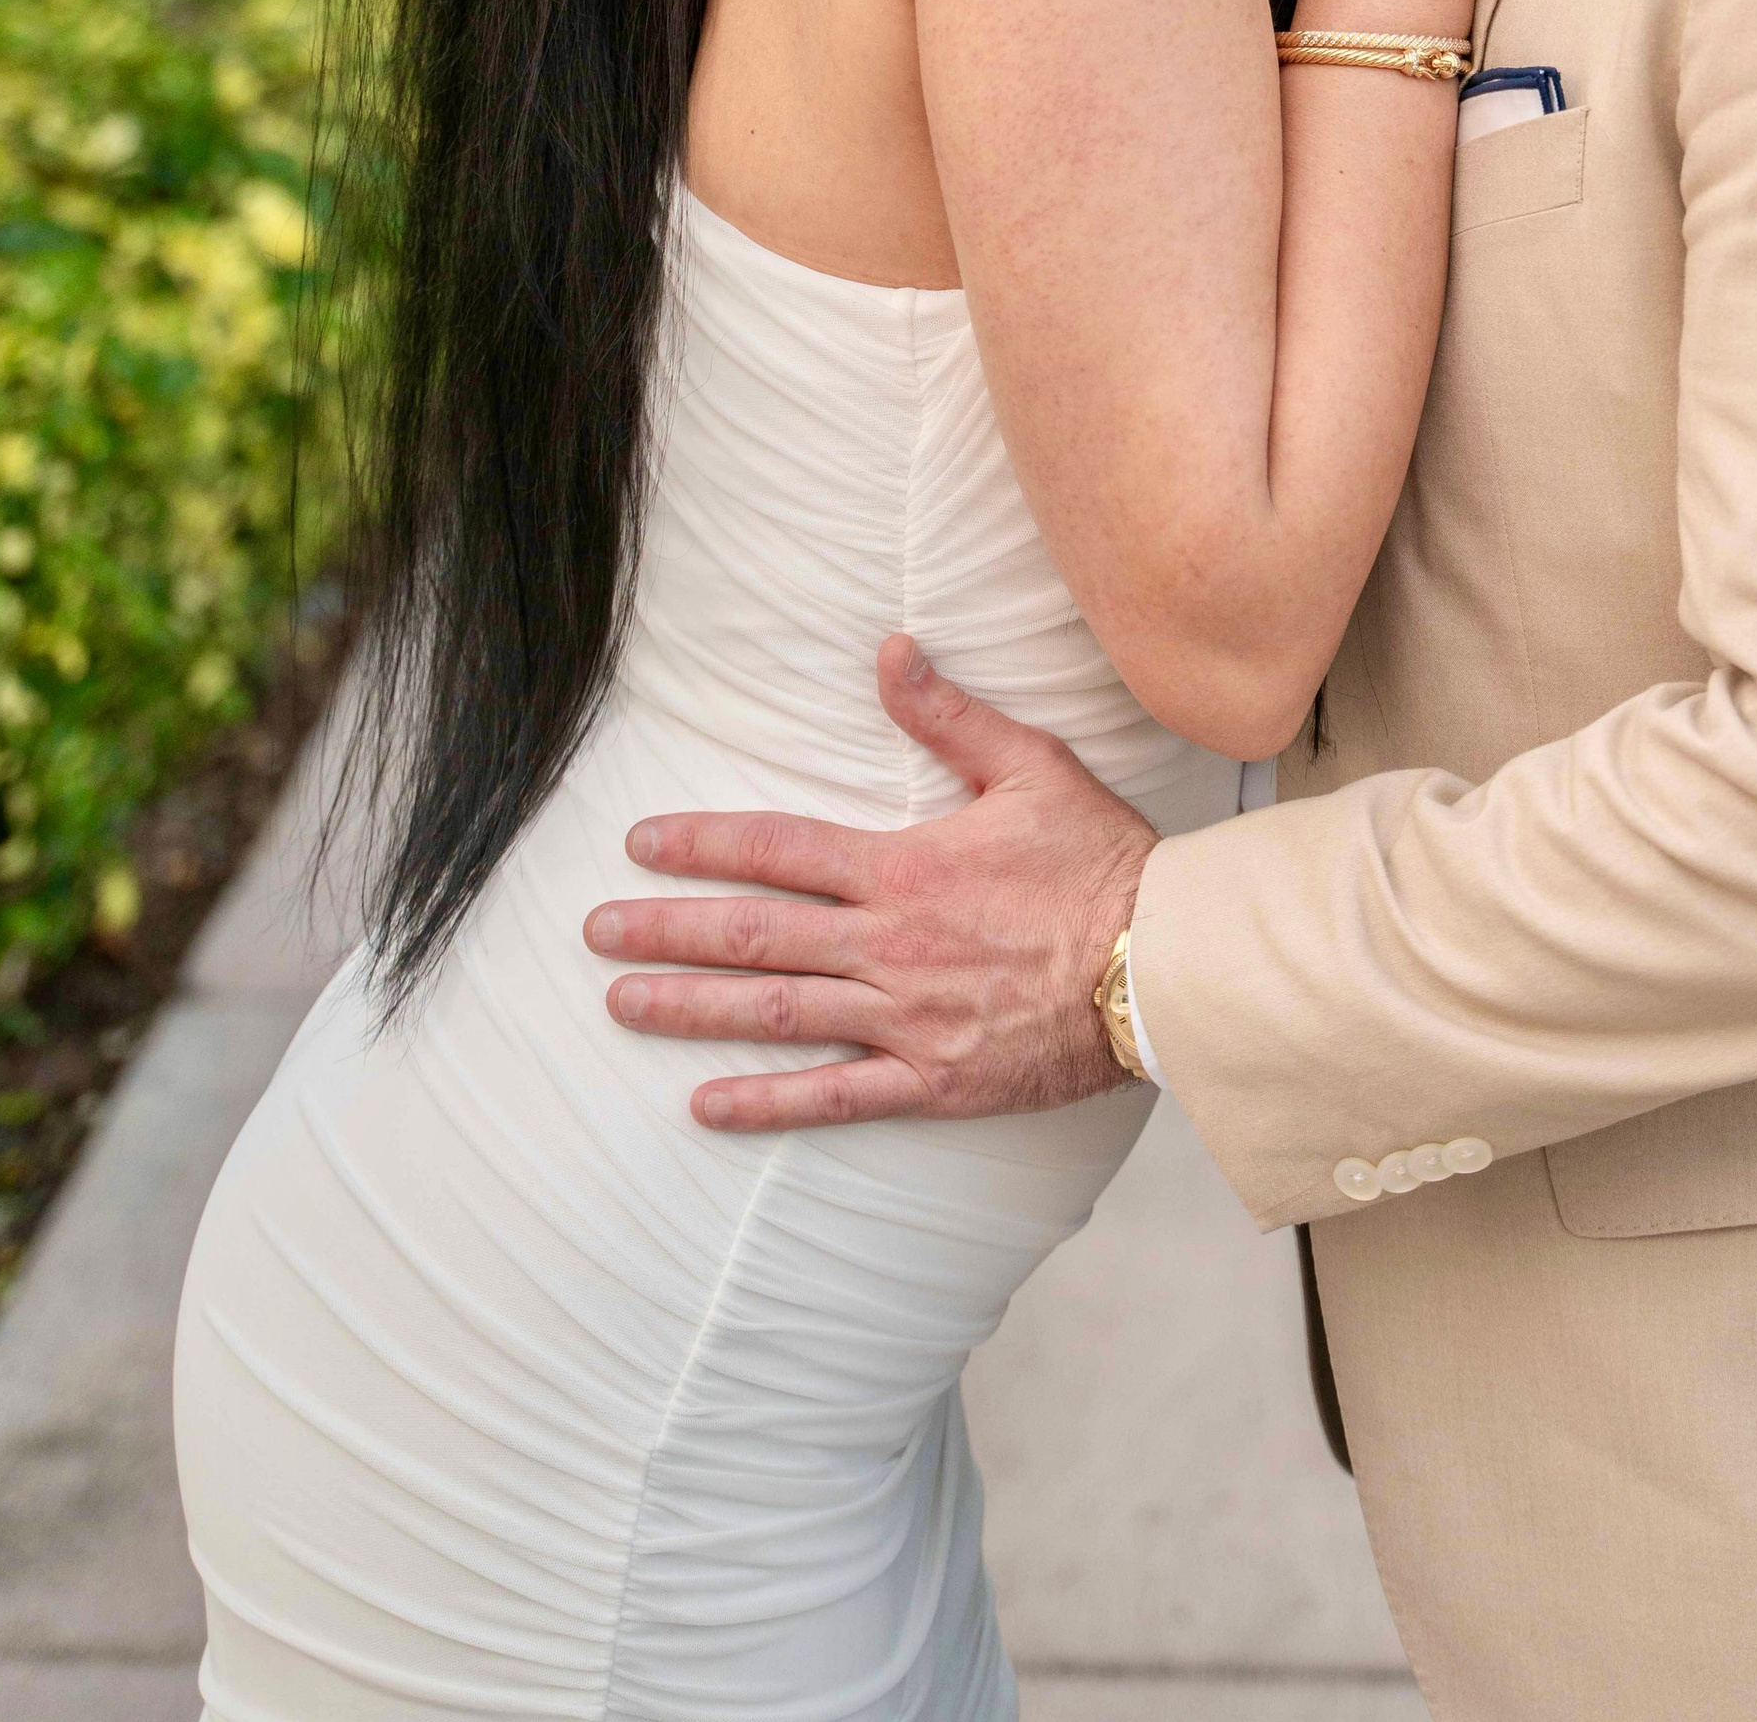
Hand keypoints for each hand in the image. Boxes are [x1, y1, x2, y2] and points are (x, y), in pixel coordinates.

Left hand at [583, 636, 1157, 1131]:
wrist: (1162, 964)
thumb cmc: (1102, 862)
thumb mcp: (1031, 766)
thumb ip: (949, 715)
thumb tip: (889, 651)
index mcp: (902, 868)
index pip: (777, 849)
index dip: (703, 844)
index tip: (642, 843)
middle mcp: (886, 946)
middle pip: (753, 935)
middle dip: (666, 929)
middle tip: (594, 931)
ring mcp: (903, 1019)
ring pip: (775, 1014)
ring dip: (691, 1008)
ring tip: (622, 1003)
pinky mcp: (933, 1079)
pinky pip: (834, 1098)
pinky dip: (766, 1104)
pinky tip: (706, 1105)